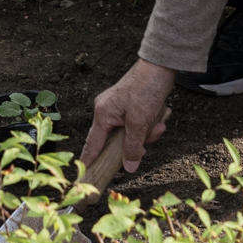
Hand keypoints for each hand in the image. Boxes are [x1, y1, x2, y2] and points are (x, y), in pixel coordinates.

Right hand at [82, 58, 173, 173]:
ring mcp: (116, 107)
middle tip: (148, 143)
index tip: (83, 177)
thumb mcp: (140, 123)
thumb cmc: (146, 89)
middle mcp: (106, 110)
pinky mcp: (128, 104)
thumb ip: (132, 147)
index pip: (92, 145)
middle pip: (115, 141)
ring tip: (159, 124)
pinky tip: (160, 118)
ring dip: (146, 133)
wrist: (160, 66)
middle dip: (136, 143)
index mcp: (103, 114)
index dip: (89, 161)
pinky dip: (147, 125)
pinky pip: (135, 123)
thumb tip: (128, 167)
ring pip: (129, 133)